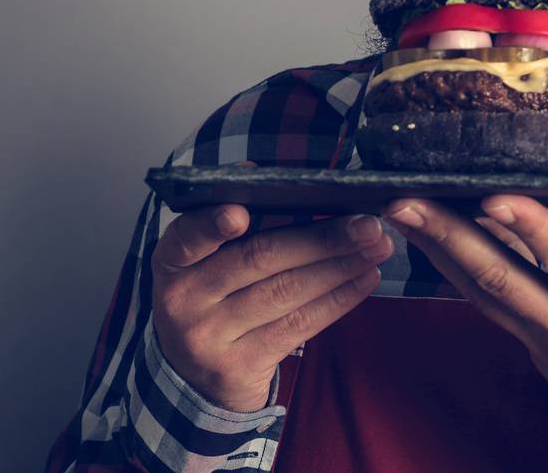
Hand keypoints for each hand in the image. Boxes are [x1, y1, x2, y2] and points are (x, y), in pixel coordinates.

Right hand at [150, 203, 392, 410]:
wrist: (192, 375)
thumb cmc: (208, 297)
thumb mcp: (201, 261)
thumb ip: (226, 221)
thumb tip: (258, 172)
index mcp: (171, 261)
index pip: (187, 237)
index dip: (212, 225)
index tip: (240, 212)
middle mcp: (183, 299)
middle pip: (258, 259)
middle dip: (320, 238)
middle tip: (366, 224)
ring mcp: (210, 337)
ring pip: (286, 292)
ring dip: (339, 267)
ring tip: (377, 248)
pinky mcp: (241, 366)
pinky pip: (298, 326)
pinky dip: (337, 299)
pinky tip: (363, 279)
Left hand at [383, 195, 547, 437]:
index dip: (530, 232)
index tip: (492, 199)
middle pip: (497, 278)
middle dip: (446, 237)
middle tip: (399, 201)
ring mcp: (536, 339)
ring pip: (474, 290)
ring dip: (431, 248)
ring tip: (392, 209)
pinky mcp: (520, 343)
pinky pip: (475, 302)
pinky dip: (444, 270)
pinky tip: (416, 240)